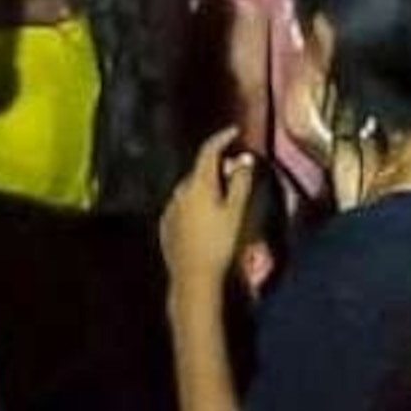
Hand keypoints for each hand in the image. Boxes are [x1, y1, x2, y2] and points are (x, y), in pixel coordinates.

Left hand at [162, 130, 253, 291]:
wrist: (193, 279)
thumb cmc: (219, 243)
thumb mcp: (236, 211)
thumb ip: (241, 182)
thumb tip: (244, 159)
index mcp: (198, 183)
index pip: (209, 150)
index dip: (222, 137)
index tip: (235, 131)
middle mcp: (180, 190)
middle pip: (200, 169)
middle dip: (218, 166)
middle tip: (236, 171)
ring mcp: (170, 208)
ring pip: (191, 188)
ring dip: (206, 185)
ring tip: (223, 196)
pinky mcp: (166, 225)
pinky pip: (183, 205)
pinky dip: (196, 202)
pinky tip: (206, 217)